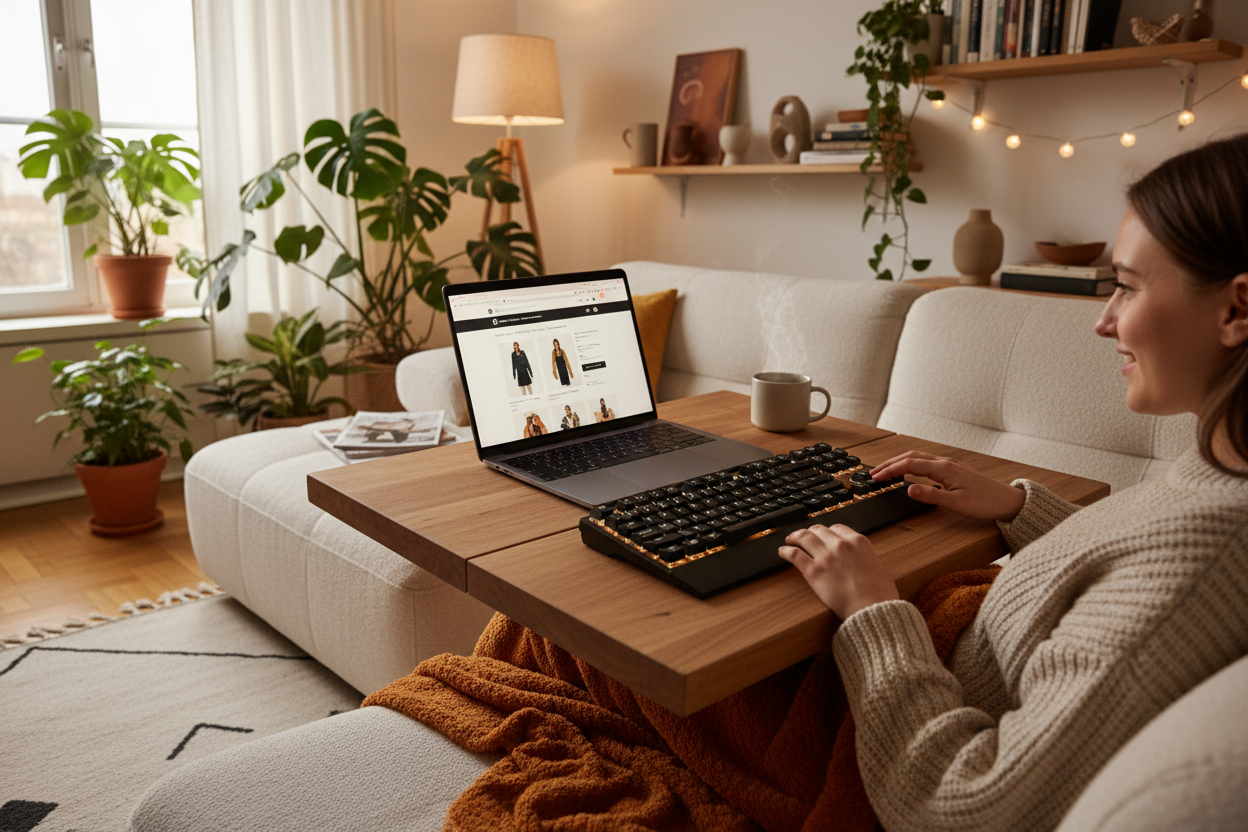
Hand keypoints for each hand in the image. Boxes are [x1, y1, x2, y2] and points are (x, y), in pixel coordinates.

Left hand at [778, 524, 897, 618]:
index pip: (836, 528)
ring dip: (794, 537)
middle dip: (810, 533)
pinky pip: (794, 554)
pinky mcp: (813, 571)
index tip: (822, 536)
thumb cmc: (879, 595)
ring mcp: (826, 556)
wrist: (872, 609)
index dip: (826, 532)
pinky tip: (782, 552)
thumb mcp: (878, 567)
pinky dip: (785, 551)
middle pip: (818, 530)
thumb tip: (860, 560)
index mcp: (858, 542)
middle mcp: (840, 544)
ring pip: (803, 537)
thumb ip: (865, 558)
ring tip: (789, 541)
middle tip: (804, 538)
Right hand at [869, 451, 1024, 521]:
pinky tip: (909, 472)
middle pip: (910, 456)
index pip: (909, 465)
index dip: (890, 470)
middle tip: (874, 473)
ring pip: (918, 457)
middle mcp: (945, 463)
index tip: (875, 477)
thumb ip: (930, 495)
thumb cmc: (985, 503)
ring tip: (886, 471)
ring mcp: (949, 465)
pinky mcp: (953, 470)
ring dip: (900, 462)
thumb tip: (909, 489)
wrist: (1008, 501)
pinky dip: (911, 464)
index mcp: (943, 469)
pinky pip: (926, 462)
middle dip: (890, 463)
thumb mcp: (956, 503)